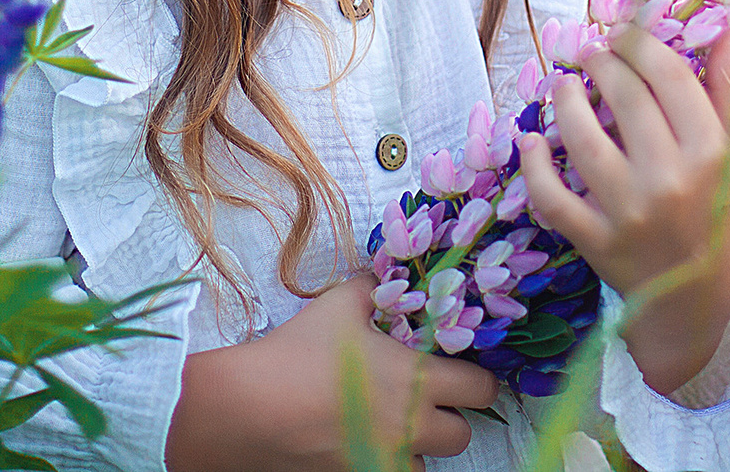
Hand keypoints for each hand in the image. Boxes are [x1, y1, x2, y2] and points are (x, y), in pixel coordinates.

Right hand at [165, 276, 500, 471]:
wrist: (249, 408)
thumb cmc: (298, 352)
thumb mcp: (338, 305)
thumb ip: (372, 288)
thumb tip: (388, 276)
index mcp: (416, 380)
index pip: (480, 388)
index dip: (478, 379)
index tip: (464, 373)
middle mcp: (410, 427)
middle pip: (462, 435)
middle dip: (451, 418)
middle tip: (428, 401)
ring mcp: (384, 460)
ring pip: (426, 466)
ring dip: (418, 448)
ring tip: (393, 426)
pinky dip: (386, 464)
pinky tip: (365, 443)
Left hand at [513, 25, 729, 396]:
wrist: (694, 305)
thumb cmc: (718, 221)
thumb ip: (729, 93)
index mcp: (711, 155)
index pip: (669, 77)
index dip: (640, 44)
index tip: (623, 34)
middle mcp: (669, 181)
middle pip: (624, 99)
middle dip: (602, 63)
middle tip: (591, 53)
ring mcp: (628, 213)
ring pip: (582, 139)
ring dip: (566, 101)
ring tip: (564, 85)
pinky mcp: (594, 241)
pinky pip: (552, 195)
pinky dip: (534, 164)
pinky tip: (532, 140)